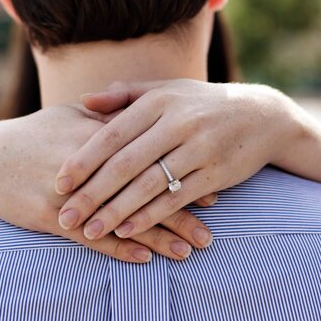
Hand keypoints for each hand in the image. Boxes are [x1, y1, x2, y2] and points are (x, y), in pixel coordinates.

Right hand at [0, 105, 212, 262]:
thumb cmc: (33, 134)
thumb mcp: (70, 114)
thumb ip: (108, 113)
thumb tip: (144, 109)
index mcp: (99, 135)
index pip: (151, 156)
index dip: (182, 173)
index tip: (213, 188)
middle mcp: (90, 163)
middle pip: (144, 190)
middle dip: (180, 213)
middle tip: (210, 233)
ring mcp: (71, 192)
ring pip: (123, 217)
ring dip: (157, 237)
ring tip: (187, 253)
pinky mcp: (51, 215)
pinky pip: (91, 237)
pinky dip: (119, 249)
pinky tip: (143, 259)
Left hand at [54, 79, 297, 240]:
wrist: (262, 116)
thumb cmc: (203, 103)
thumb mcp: (166, 90)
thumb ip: (125, 94)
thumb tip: (85, 101)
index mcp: (159, 102)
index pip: (112, 134)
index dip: (83, 160)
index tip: (58, 182)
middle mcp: (178, 123)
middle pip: (126, 163)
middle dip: (92, 193)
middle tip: (65, 215)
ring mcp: (199, 149)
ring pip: (150, 185)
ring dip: (117, 211)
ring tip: (90, 230)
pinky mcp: (216, 173)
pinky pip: (177, 199)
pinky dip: (151, 216)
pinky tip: (128, 230)